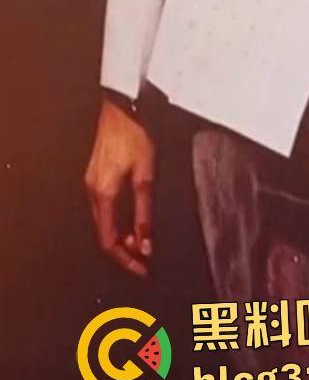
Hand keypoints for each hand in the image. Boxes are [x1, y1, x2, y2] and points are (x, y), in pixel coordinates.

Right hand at [84, 97, 154, 276]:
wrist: (121, 108)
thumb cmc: (135, 138)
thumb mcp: (145, 177)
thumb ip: (145, 214)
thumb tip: (146, 245)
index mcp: (103, 195)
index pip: (109, 241)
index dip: (126, 260)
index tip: (143, 270)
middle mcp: (92, 193)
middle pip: (104, 235)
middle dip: (125, 252)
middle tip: (146, 262)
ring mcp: (91, 185)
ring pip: (104, 223)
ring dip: (123, 238)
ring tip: (144, 245)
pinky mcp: (95, 178)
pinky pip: (104, 210)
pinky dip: (118, 223)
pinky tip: (133, 225)